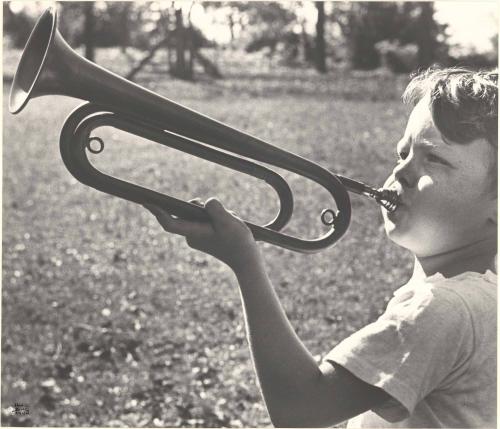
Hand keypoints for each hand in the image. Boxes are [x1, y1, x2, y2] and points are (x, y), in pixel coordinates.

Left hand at [144, 197, 260, 272]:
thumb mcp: (229, 222)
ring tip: (230, 221)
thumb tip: (206, 202)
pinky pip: (206, 220)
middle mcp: (192, 236)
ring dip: (214, 213)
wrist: (246, 260)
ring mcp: (198, 237)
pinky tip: (230, 224)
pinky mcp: (204, 237)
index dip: (158, 212)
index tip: (146, 202)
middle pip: (188, 212)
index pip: (170, 222)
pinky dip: (217, 217)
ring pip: (199, 215)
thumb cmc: (238, 242)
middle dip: (203, 207)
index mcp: (193, 233)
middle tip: (222, 214)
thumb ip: (216, 210)